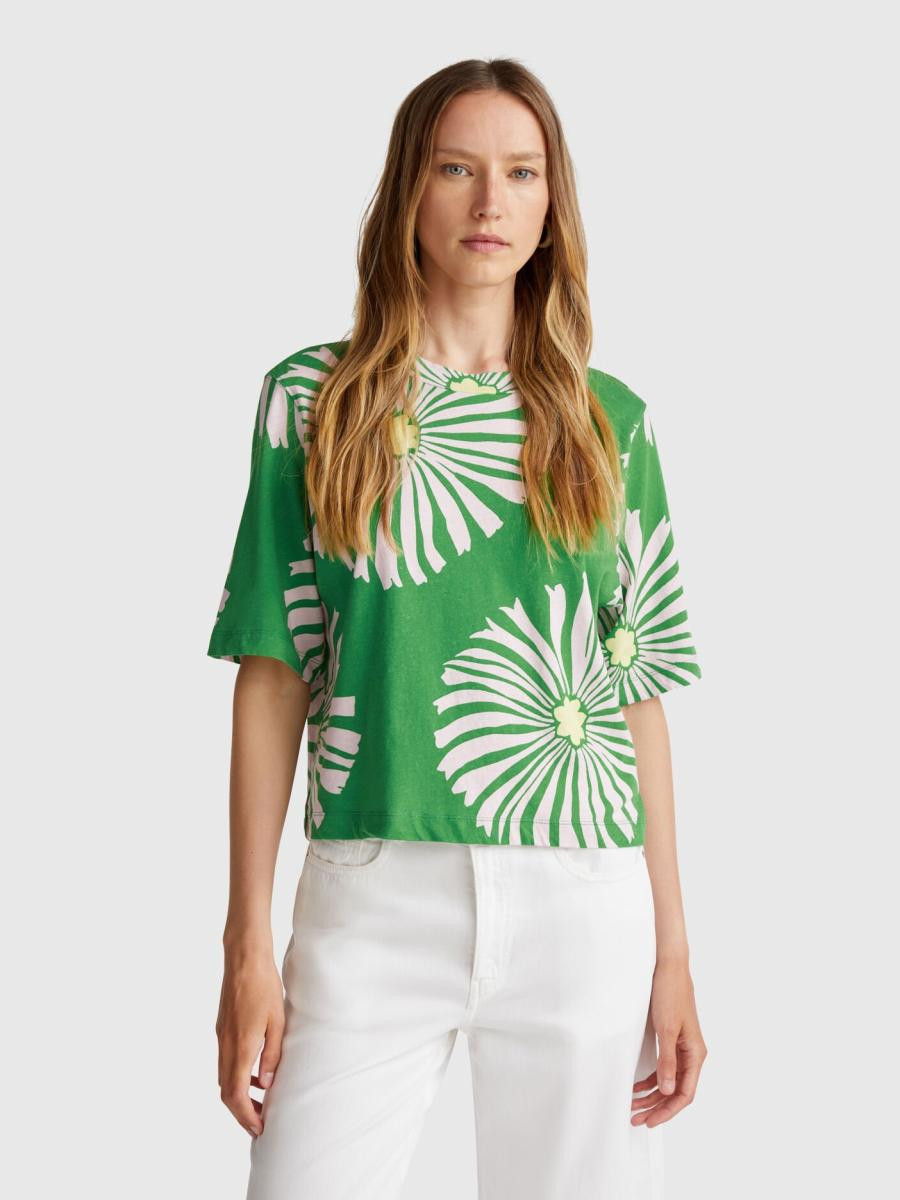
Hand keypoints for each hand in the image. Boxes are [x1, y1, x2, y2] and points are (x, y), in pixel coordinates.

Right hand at [216, 947, 285, 1136]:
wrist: (244, 958)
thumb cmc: (264, 985)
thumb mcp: (277, 1021)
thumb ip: (272, 1054)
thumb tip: (267, 1083)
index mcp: (240, 1047)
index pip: (237, 1095)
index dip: (246, 1116)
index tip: (259, 1129)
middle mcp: (226, 1045)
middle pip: (226, 1092)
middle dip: (241, 1112)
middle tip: (259, 1123)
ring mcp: (221, 1037)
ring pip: (224, 1078)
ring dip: (239, 1095)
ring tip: (261, 1103)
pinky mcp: (222, 1028)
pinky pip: (226, 1062)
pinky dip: (237, 1077)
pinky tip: (256, 1075)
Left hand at [631, 958, 707, 1126]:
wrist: (668, 967)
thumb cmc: (670, 993)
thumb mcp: (666, 1029)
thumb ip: (667, 1060)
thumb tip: (667, 1089)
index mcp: (696, 1054)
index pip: (685, 1094)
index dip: (667, 1111)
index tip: (649, 1121)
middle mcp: (692, 1054)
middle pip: (677, 1091)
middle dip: (657, 1107)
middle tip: (635, 1118)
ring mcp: (683, 1048)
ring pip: (670, 1081)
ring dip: (652, 1095)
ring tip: (632, 1105)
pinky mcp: (672, 1040)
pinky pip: (665, 1068)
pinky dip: (652, 1079)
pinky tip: (637, 1086)